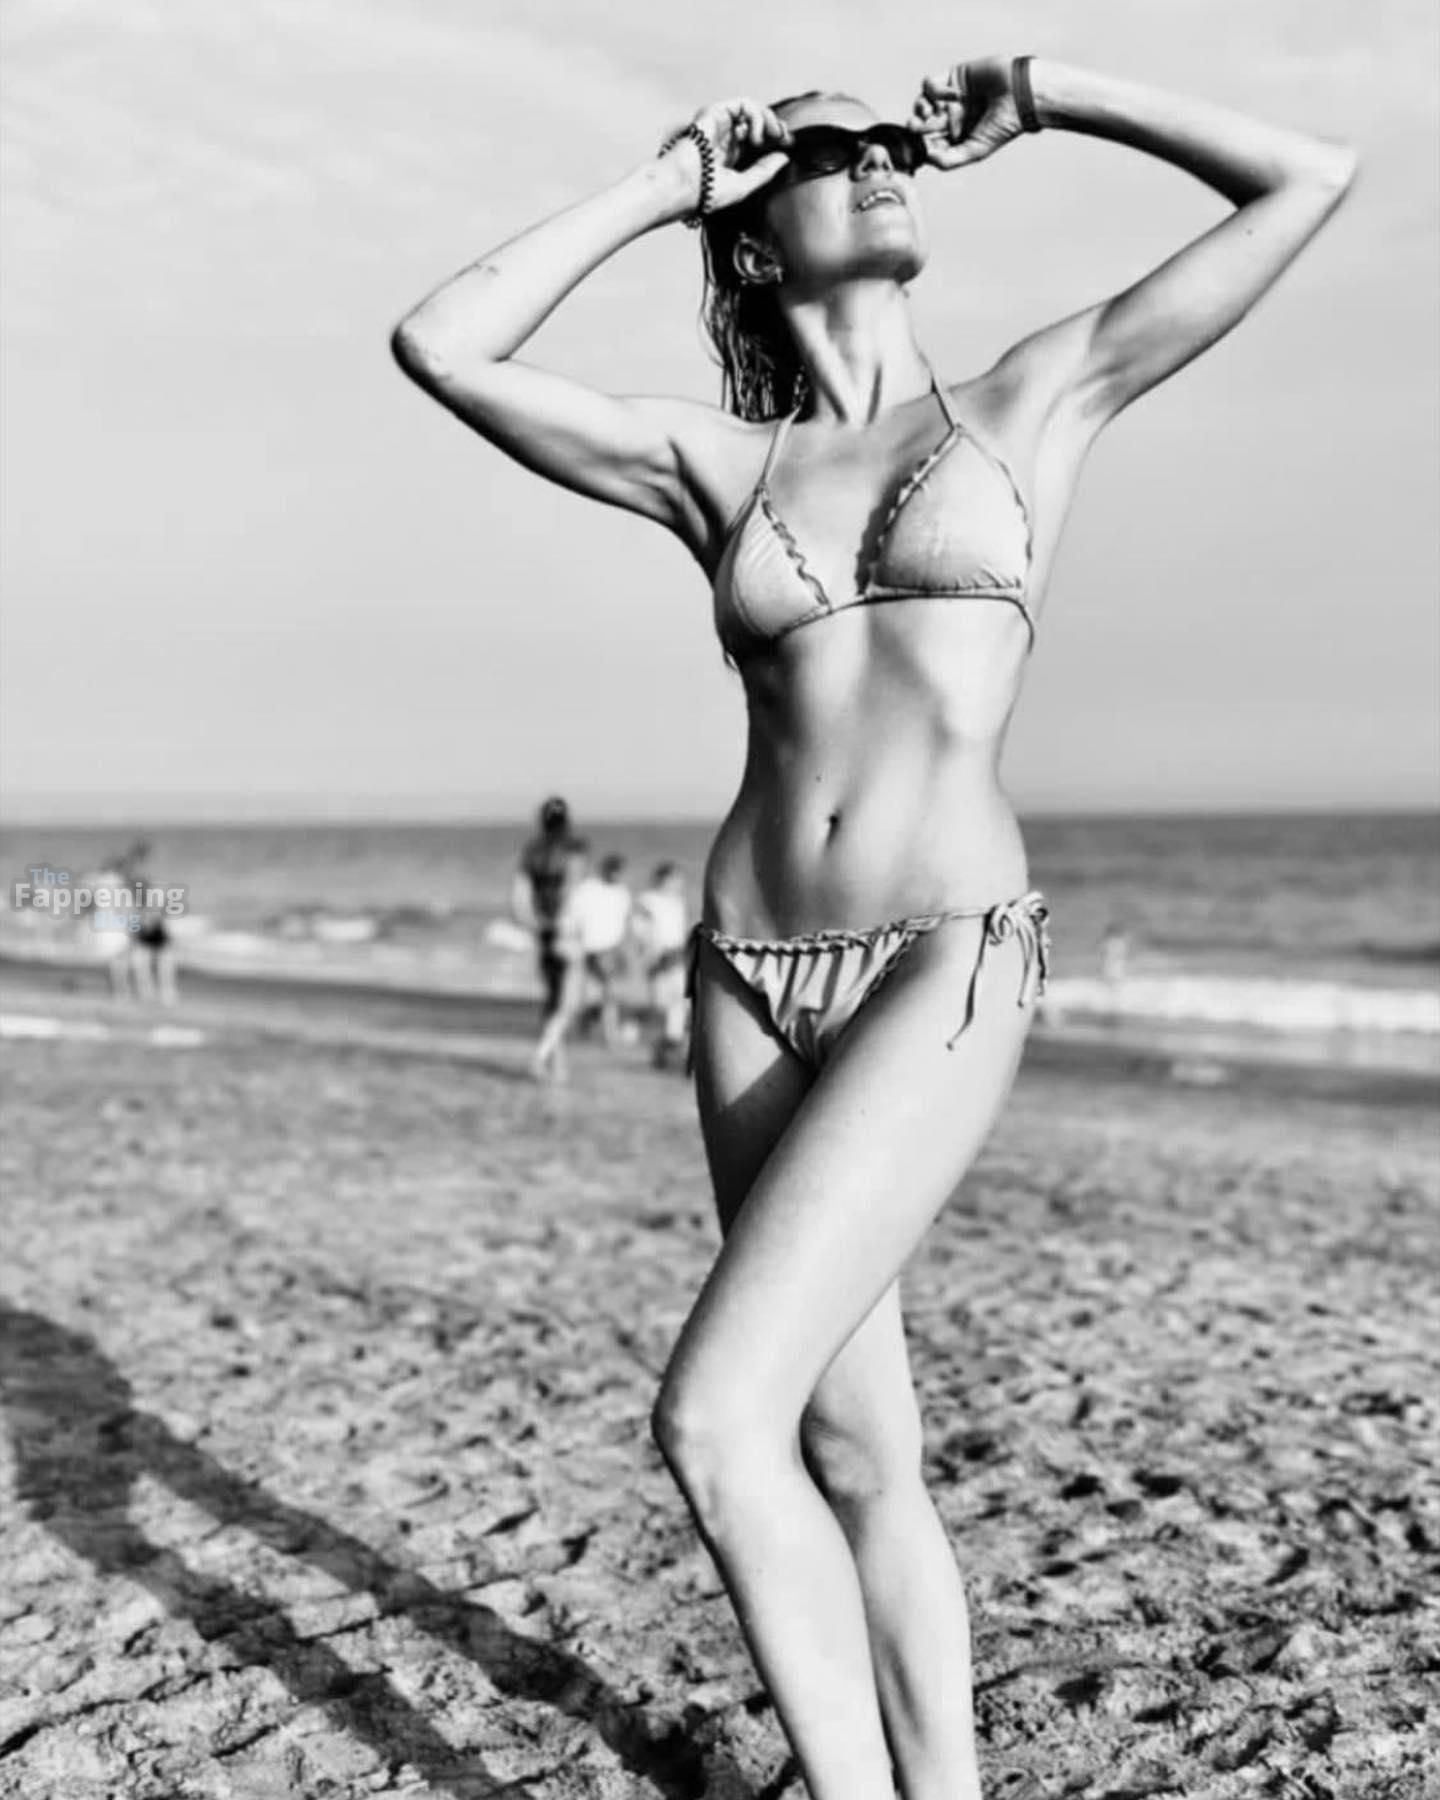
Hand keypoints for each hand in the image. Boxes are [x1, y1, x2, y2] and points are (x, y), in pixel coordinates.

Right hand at [663, 97, 791, 213]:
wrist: (682, 187)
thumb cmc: (705, 192)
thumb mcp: (744, 185)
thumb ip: (764, 171)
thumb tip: (784, 157)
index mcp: (730, 153)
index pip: (758, 138)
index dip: (776, 137)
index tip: (789, 144)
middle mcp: (725, 136)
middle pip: (757, 121)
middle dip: (776, 126)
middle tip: (784, 137)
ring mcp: (720, 123)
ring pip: (752, 109)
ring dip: (768, 119)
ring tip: (772, 136)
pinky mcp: (715, 112)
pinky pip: (743, 104)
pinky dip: (756, 116)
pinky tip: (756, 135)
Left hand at [909, 57, 1022, 169]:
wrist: (1020, 95)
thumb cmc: (1002, 126)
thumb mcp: (975, 151)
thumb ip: (949, 160)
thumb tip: (926, 159)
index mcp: (956, 137)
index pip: (929, 144)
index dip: (920, 146)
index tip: (920, 148)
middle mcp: (951, 118)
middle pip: (922, 124)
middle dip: (916, 127)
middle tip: (917, 127)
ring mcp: (950, 98)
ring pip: (921, 104)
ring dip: (919, 109)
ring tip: (928, 113)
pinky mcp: (952, 77)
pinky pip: (930, 84)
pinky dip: (935, 91)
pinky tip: (953, 95)